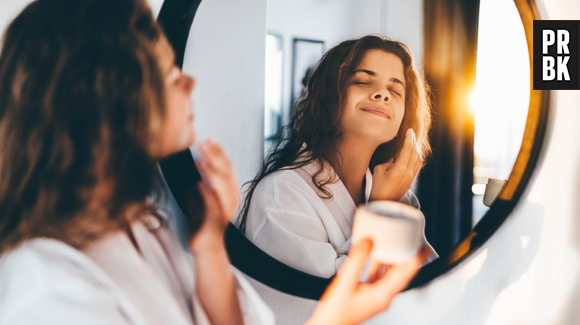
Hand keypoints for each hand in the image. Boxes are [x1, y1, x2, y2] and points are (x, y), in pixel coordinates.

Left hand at [189, 139, 238, 251]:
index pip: (227, 167)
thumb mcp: (199, 201)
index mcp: (229, 192)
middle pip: (227, 173)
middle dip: (215, 156)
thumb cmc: (204, 226)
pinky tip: (198, 184)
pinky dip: (206, 193)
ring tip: (200, 161)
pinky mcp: (216, 222)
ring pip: (222, 187)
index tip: (209, 140)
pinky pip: (213, 205)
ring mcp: (225, 211)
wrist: (207, 249)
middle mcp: (231, 199)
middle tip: (204, 144)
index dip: (219, 152)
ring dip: (211, 172)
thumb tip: (191, 178)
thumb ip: (197, 190)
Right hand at [306, 239, 429, 324]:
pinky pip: (378, 276)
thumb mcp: (345, 282)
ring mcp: (375, 296)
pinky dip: (380, 264)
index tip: (422, 246)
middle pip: (402, 273)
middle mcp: (382, 297)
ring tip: (400, 244)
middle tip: (416, 242)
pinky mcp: (366, 295)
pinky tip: (376, 255)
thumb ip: (357, 260)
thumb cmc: (335, 314)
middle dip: (409, 257)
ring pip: (390, 274)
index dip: (416, 259)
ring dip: (395, 259)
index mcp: (383, 295)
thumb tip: (368, 242)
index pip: (406, 274)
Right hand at [370, 128, 421, 201]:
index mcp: (401, 168)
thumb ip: (387, 163)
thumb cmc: (378, 187)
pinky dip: (416, 158)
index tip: (409, 131)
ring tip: (413, 142)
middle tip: (411, 133)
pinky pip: (416, 166)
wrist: (382, 202)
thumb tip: (393, 163)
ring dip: (416, 149)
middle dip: (413, 142)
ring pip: (418, 160)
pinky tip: (414, 155)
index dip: (409, 139)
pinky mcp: (410, 181)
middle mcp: (408, 172)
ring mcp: (411, 177)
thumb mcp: (378, 171)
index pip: (408, 150)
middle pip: (414, 153)